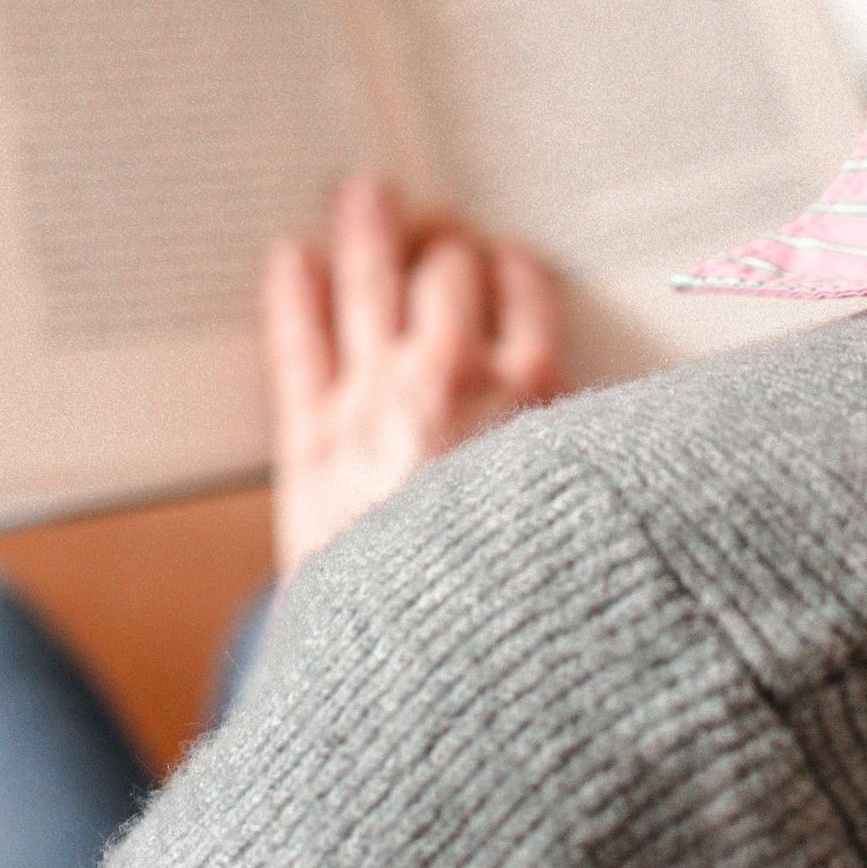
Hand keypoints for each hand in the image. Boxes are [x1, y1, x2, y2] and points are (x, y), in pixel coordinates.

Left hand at [263, 174, 563, 577]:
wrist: (434, 672)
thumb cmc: (515, 597)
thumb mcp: (575, 503)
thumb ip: (576, 436)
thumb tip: (573, 388)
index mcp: (531, 391)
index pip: (523, 288)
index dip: (508, 264)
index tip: (500, 255)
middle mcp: (455, 376)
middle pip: (448, 271)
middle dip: (444, 242)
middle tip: (434, 227)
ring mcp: (376, 398)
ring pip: (371, 281)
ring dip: (367, 227)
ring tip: (362, 195)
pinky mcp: (311, 436)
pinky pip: (298, 342)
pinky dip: (292, 294)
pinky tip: (290, 259)